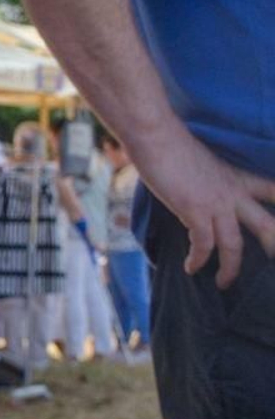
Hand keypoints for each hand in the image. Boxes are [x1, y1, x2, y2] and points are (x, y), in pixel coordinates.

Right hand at [134, 133, 274, 286]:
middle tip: (269, 268)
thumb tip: (196, 191)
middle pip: (268, 226)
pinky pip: (203, 245)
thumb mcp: (199, 162)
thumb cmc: (170, 143)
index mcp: (237, 178)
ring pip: (235, 245)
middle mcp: (233, 192)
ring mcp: (216, 202)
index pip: (273, 192)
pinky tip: (190, 267)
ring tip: (223, 283)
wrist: (155, 135)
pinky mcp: (194, 209)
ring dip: (231, 269)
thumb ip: (206, 181)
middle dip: (273, 248)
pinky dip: (198, 260)